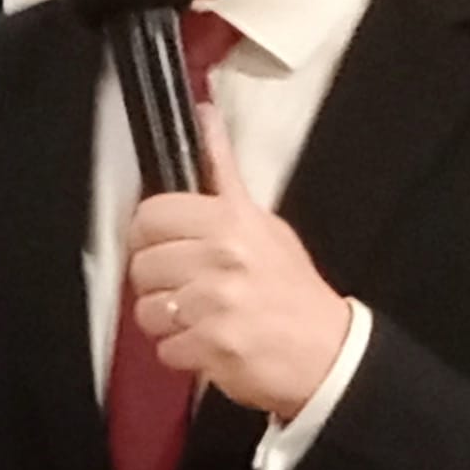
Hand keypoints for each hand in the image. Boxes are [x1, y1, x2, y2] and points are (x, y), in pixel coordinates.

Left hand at [124, 107, 350, 418]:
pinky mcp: (212, 344)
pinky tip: (207, 341)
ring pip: (147, 309)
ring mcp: (215, 302)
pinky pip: (164, 348)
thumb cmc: (292, 290)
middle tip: (183, 286)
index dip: (147, 234)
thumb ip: (223, 174)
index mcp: (231, 221)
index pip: (151, 215)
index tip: (157, 244)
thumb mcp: (264, 222)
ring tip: (197, 316)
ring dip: (166, 320)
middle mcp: (222, 257)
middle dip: (156, 281)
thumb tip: (205, 118)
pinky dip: (181, 352)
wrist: (328, 352)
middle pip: (142, 265)